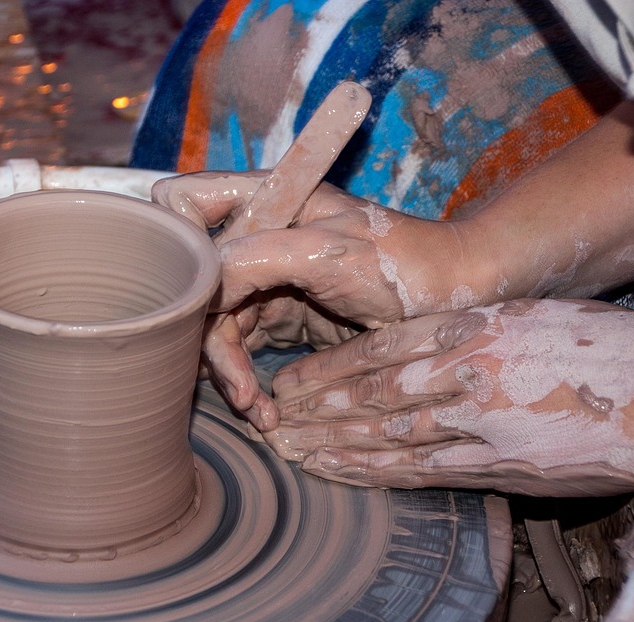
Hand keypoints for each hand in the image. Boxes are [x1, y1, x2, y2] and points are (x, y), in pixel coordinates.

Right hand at [154, 171, 470, 429]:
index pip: (186, 202)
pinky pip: (242, 350)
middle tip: (238, 386)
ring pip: (215, 324)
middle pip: (196, 281)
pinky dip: (247, 381)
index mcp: (265, 200)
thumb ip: (257, 257)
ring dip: (228, 371)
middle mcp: (258, 236)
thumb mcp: (328, 254)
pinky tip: (263, 410)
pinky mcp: (280, 315)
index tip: (192, 297)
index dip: (177, 244)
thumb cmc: (403, 264)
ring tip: (255, 409)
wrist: (456, 300)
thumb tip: (202, 286)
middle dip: (207, 335)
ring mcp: (266, 278)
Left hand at [266, 298, 633, 496]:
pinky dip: (371, 471)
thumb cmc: (594, 348)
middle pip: (368, 392)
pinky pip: (419, 468)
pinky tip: (335, 471)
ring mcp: (478, 421)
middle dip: (312, 407)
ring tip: (285, 448)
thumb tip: (422, 341)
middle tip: (268, 417)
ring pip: (384, 431)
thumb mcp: (523, 318)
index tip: (287, 380)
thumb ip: (466, 331)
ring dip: (329, 442)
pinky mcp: (495, 464)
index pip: (377, 349)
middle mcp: (464, 372)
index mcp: (469, 328)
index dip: (324, 369)